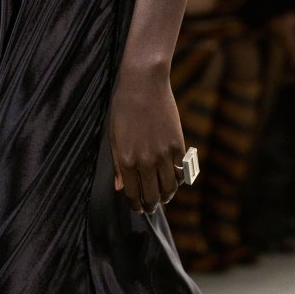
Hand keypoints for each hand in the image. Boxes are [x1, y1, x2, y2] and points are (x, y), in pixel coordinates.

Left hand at [109, 67, 185, 213]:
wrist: (144, 85)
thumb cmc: (124, 109)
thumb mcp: (114, 137)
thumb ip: (118, 165)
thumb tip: (120, 188)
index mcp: (127, 161)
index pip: (132, 194)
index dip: (135, 205)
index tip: (137, 208)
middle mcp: (146, 162)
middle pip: (152, 196)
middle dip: (151, 206)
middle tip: (151, 208)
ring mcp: (164, 155)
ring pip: (169, 188)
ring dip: (166, 196)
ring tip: (163, 197)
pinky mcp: (178, 146)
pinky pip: (181, 173)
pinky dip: (178, 180)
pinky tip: (173, 181)